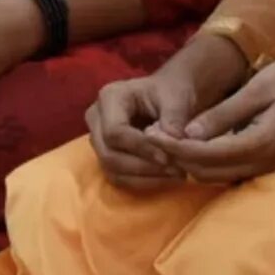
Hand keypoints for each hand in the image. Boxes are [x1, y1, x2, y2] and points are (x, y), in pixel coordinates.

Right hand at [82, 67, 197, 188]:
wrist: (170, 97)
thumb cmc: (173, 92)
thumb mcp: (178, 97)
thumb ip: (174, 117)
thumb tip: (173, 140)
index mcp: (109, 97)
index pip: (114, 131)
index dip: (140, 148)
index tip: (168, 158)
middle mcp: (96, 118)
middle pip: (108, 153)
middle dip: (143, 166)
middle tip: (176, 170)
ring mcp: (98, 139)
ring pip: (111, 169)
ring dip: (144, 178)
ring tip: (176, 175)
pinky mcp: (107, 155)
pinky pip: (118, 177)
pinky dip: (142, 182)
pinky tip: (166, 179)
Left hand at [154, 54, 274, 184]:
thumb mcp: (256, 90)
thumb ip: (223, 114)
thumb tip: (188, 135)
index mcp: (262, 143)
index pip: (207, 155)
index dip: (175, 147)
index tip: (149, 134)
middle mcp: (264, 162)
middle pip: (208, 171)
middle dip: (176, 157)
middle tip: (147, 137)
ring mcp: (266, 166)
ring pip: (216, 175)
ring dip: (188, 162)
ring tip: (161, 140)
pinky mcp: (265, 162)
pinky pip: (227, 170)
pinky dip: (203, 162)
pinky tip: (186, 145)